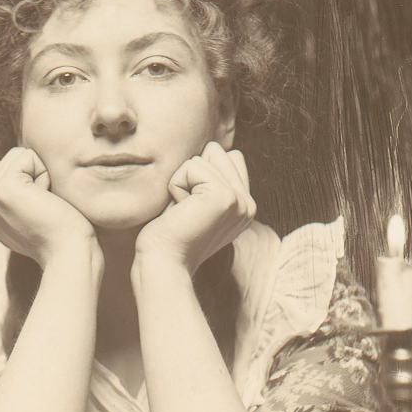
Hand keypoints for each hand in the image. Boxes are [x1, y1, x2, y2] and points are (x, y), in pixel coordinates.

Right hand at [0, 147, 95, 266]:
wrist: (69, 254)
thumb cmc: (64, 235)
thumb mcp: (33, 215)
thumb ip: (21, 196)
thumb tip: (26, 168)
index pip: (5, 170)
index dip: (32, 183)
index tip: (40, 214)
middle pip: (9, 159)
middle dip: (35, 175)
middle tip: (44, 208)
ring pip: (17, 155)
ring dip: (40, 174)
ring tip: (45, 204)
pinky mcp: (3, 189)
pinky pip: (27, 156)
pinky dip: (44, 173)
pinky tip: (46, 199)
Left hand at [135, 142, 255, 274]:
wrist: (164, 262)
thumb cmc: (169, 235)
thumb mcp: (196, 204)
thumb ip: (211, 180)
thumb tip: (212, 148)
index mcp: (245, 207)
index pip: (229, 156)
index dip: (200, 174)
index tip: (191, 207)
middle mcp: (248, 204)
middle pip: (217, 151)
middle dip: (192, 173)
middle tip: (186, 209)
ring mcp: (240, 201)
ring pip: (206, 155)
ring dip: (184, 179)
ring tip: (183, 210)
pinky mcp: (224, 197)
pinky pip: (192, 166)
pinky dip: (176, 185)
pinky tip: (180, 210)